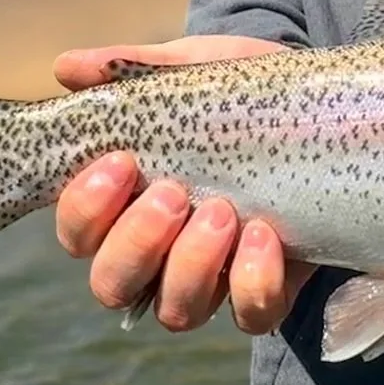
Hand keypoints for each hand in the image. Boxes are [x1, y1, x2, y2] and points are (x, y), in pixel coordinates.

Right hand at [52, 36, 316, 334]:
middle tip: (172, 192)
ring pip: (176, 311)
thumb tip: (67, 68)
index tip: (121, 162)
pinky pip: (250, 316)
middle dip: (136, 243)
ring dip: (192, 265)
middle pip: (113, 285)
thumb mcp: (189, 71)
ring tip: (222, 211)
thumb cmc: (234, 94)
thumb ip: (132, 69)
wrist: (316, 103)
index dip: (85, 209)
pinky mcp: (267, 289)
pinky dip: (253, 284)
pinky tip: (264, 235)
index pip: (78, 234)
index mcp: (124, 207)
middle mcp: (158, 255)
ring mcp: (212, 279)